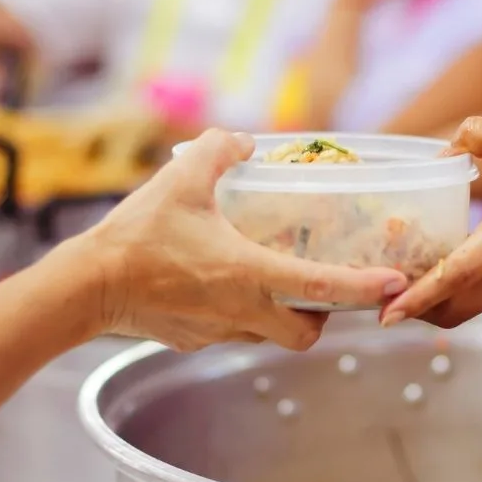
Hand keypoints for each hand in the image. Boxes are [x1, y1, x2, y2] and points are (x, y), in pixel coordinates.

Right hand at [83, 129, 408, 351]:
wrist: (87, 286)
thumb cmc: (137, 235)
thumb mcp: (182, 178)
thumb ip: (220, 150)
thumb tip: (243, 140)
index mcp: (249, 275)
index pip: (322, 288)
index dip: (364, 287)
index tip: (394, 282)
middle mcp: (241, 313)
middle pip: (305, 335)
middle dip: (322, 318)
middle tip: (321, 289)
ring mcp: (217, 333)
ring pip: (267, 337)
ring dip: (279, 316)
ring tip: (270, 282)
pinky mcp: (193, 341)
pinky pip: (230, 333)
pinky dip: (239, 316)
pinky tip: (219, 287)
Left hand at [380, 117, 481, 327]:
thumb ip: (480, 134)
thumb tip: (441, 150)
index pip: (454, 278)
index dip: (417, 298)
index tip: (385, 312)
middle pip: (450, 310)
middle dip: (412, 307)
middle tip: (378, 289)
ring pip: (465, 310)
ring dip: (432, 304)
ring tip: (400, 280)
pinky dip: (455, 296)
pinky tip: (440, 270)